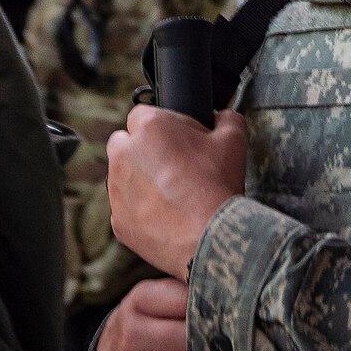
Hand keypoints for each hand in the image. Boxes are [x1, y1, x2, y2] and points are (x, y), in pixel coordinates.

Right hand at [95, 279, 229, 350]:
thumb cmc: (145, 322)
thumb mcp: (155, 295)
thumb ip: (185, 287)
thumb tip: (229, 284)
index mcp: (138, 303)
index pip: (184, 301)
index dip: (216, 306)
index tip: (240, 308)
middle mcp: (131, 339)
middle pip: (187, 341)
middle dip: (218, 343)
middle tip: (244, 340)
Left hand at [107, 106, 245, 280]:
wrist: (210, 236)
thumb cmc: (218, 184)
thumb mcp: (233, 138)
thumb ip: (225, 118)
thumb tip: (222, 117)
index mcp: (148, 128)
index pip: (142, 114)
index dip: (164, 125)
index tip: (178, 139)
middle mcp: (124, 155)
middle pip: (124, 142)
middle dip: (142, 149)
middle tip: (172, 164)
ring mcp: (117, 190)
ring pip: (122, 176)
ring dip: (139, 179)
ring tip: (171, 193)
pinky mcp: (118, 221)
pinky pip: (126, 208)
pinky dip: (140, 210)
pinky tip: (166, 215)